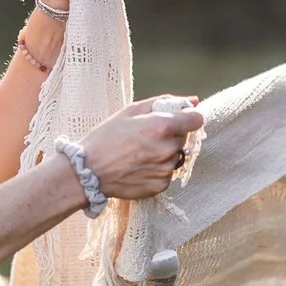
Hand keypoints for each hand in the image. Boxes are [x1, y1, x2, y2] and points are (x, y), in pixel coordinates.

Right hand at [79, 96, 203, 201]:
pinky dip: (157, 169)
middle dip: (171, 135)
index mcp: (162, 125)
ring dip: (164, 153)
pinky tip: (138, 167)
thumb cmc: (106, 137)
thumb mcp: (131, 110)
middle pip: (184, 138)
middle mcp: (168, 148)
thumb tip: (193, 101)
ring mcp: (166, 169)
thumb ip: (164, 102)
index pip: (197, 119)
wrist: (89, 171)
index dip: (188, 118)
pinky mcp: (161, 185)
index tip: (178, 120)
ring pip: (176, 156)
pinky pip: (167, 173)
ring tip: (139, 154)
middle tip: (146, 138)